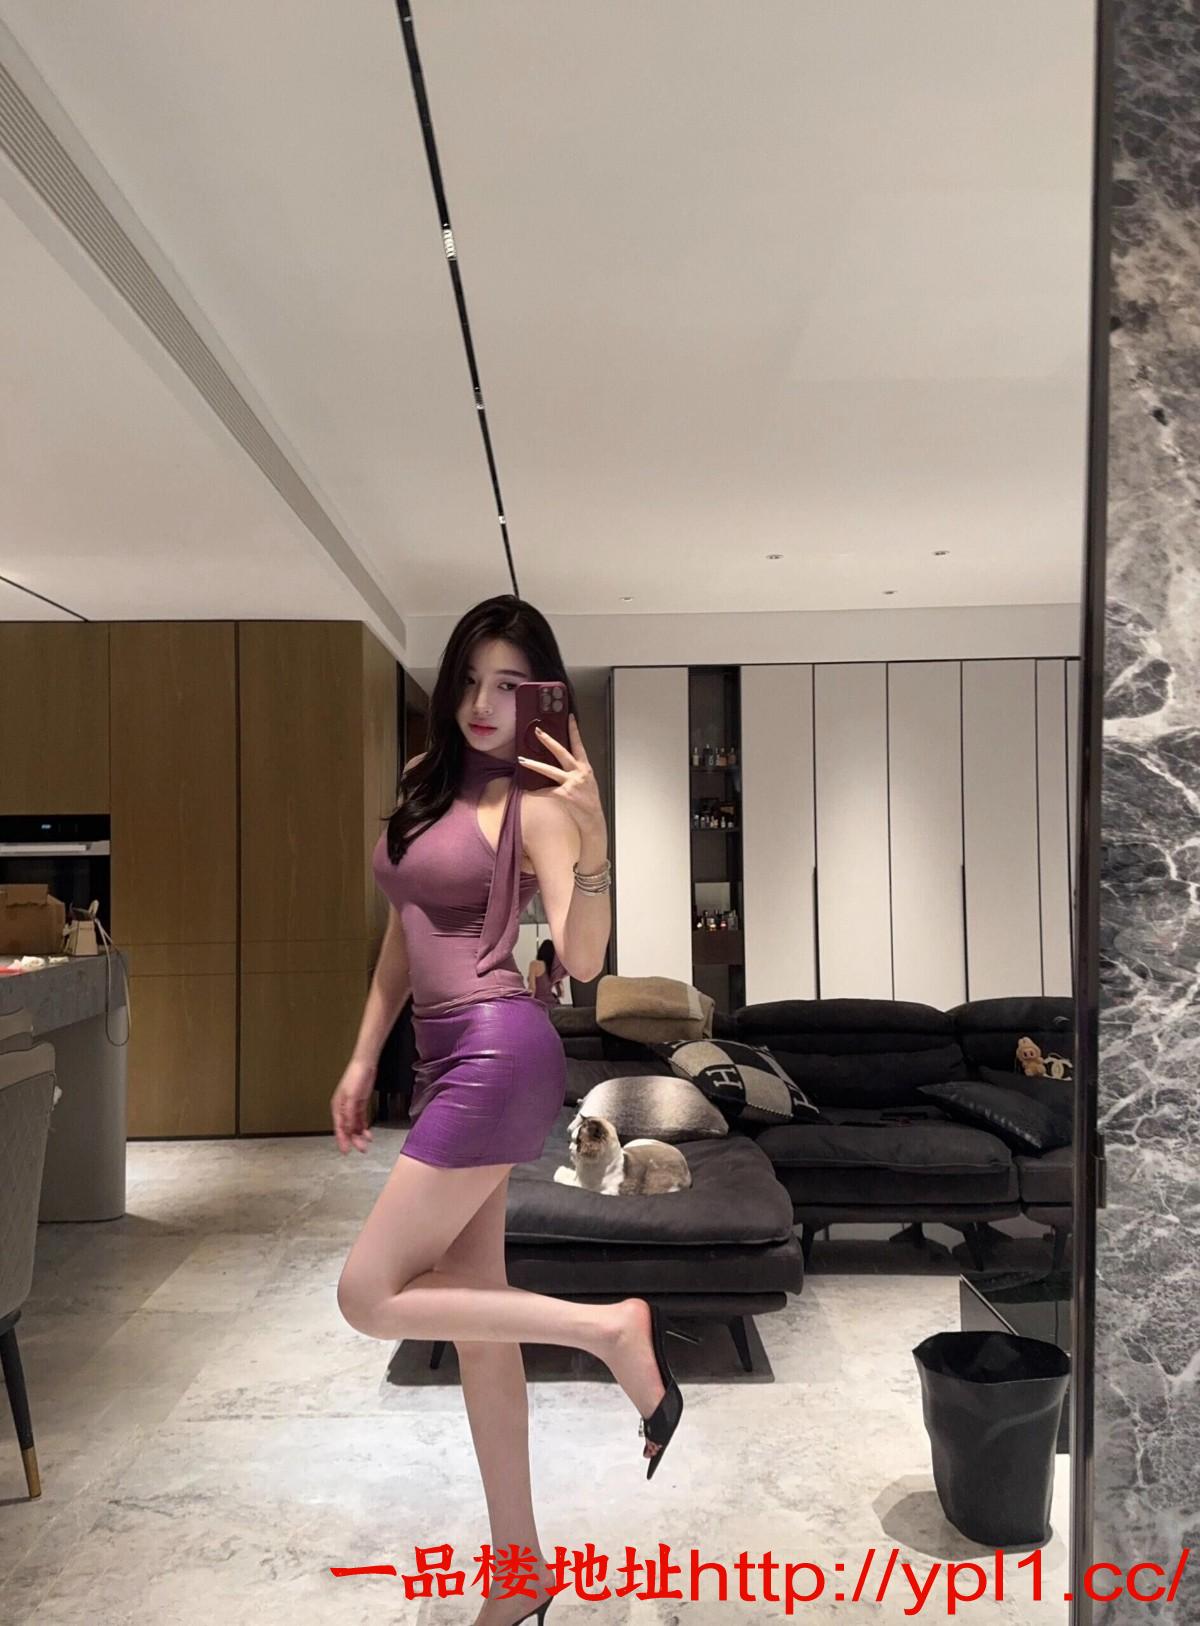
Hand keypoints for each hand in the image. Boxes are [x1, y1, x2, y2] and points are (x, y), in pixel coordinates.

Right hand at [331, 1058, 376, 1153]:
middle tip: (362, 1149)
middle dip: (354, 1140)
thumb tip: (348, 1129)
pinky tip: (368, 1133)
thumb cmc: (355, 1077)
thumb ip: (349, 1115)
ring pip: (354, 1126)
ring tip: (366, 1143)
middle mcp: (343, 1109)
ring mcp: (352, 1107)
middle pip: (347, 1129)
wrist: (365, 1065)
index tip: (346, 1151)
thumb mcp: (352, 1098)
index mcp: (337, 1107)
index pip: (339, 1128)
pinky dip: (363, 1127)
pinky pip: (360, 1120)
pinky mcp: (360, 1104)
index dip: (342, 1140)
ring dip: (360, 1135)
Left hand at [518, 714, 605, 833]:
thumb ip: (576, 771)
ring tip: (522, 760)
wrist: (593, 818)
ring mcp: (571, 783)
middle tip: (538, 731)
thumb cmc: (589, 800)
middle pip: (562, 753)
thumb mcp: (586, 781)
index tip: (570, 718)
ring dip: (534, 765)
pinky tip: (527, 791)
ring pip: (549, 770)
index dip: (574, 731)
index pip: (579, 745)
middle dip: (549, 741)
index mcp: (585, 767)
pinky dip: (536, 792)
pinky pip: (545, 791)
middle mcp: (579, 773)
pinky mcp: (564, 795)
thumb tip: (561, 763)